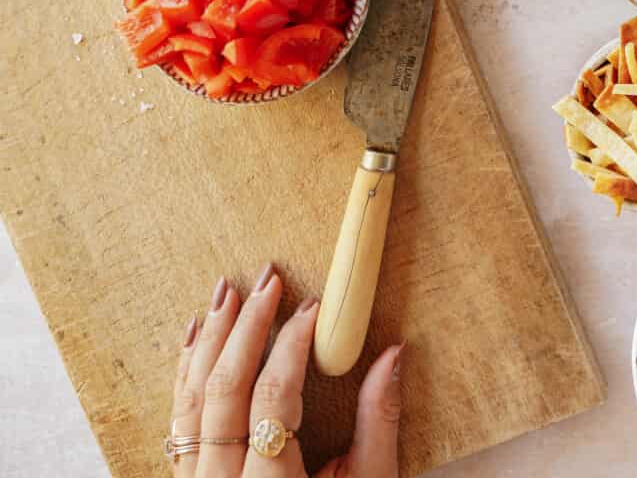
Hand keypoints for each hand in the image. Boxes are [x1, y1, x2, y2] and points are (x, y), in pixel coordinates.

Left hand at [170, 264, 401, 477]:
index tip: (314, 307)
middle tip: (268, 279)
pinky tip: (196, 337)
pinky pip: (177, 421)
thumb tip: (393, 355)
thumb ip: (378, 423)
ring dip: (209, 341)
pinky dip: (185, 373)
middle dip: (245, 327)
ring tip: (227, 292)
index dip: (292, 344)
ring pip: (190, 401)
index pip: (273, 398)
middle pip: (223, 390)